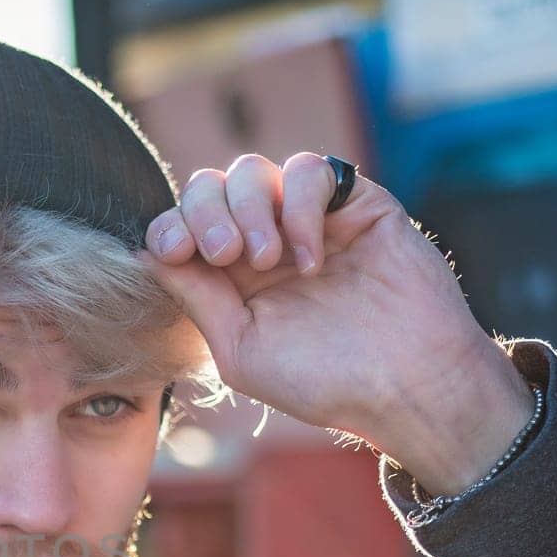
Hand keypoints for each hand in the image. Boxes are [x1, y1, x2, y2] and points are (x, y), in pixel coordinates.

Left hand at [137, 153, 533, 493]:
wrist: (409, 385)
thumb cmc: (326, 381)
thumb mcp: (242, 349)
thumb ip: (198, 299)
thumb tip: (147, 253)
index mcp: (229, 279)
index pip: (180, 227)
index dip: (168, 227)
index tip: (175, 251)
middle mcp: (263, 242)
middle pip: (208, 188)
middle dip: (204, 212)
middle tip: (226, 255)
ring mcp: (308, 220)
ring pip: (251, 170)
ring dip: (247, 207)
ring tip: (270, 261)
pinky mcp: (355, 204)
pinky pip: (310, 170)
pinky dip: (298, 205)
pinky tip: (310, 257)